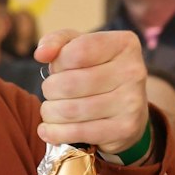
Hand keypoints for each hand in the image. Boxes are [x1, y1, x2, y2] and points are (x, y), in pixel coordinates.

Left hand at [34, 29, 149, 154]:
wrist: (129, 108)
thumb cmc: (98, 72)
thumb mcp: (79, 47)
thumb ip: (57, 41)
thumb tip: (41, 53)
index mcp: (124, 44)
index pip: (76, 52)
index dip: (57, 63)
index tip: (58, 69)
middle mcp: (133, 71)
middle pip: (69, 83)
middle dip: (50, 90)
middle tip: (52, 93)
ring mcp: (131, 102)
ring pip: (70, 110)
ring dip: (50, 112)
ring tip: (51, 110)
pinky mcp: (125, 128)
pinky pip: (77, 132)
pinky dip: (55, 133)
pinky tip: (49, 130)